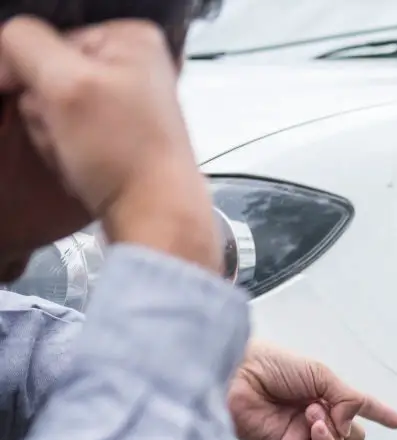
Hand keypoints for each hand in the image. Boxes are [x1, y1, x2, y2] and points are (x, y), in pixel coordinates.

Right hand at [0, 17, 218, 269]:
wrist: (153, 214)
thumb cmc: (127, 156)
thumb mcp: (65, 85)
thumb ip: (24, 44)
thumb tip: (6, 45)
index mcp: (131, 39)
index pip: (43, 40)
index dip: (31, 76)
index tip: (49, 105)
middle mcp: (134, 65)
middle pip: (47, 75)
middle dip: (46, 109)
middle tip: (73, 134)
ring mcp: (125, 101)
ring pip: (51, 107)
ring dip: (52, 133)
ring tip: (82, 151)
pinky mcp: (116, 134)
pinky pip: (64, 133)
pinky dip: (64, 149)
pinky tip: (84, 163)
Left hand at [228, 342, 396, 439]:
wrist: (239, 377)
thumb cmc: (272, 365)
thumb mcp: (320, 373)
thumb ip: (346, 398)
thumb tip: (353, 423)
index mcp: (324, 392)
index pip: (358, 406)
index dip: (379, 413)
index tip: (396, 421)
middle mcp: (316, 414)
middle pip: (352, 435)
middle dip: (352, 426)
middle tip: (335, 411)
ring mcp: (303, 433)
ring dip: (334, 433)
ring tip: (314, 414)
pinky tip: (315, 429)